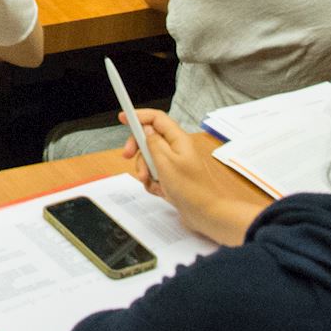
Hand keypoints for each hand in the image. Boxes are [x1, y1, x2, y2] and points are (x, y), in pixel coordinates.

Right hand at [119, 109, 262, 246]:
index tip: (123, 118)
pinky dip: (152, 182)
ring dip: (144, 169)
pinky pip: (154, 174)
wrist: (207, 214)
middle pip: (149, 139)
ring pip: (149, 158)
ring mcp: (174, 164)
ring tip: (149, 181)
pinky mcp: (172, 178)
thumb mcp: (165, 162)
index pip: (156, 118)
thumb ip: (152, 142)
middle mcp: (176, 149)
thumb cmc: (192, 189)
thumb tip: (145, 129)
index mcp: (178, 140)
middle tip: (127, 155)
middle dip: (137, 149)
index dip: (138, 115)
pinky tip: (159, 190)